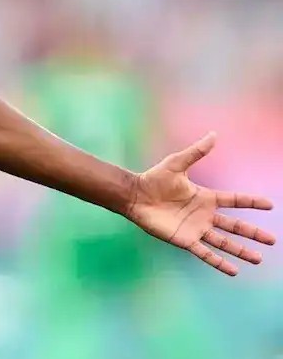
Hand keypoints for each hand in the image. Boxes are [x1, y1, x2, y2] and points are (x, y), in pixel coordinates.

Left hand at [128, 132, 275, 275]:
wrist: (135, 195)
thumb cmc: (154, 178)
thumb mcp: (177, 163)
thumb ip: (196, 152)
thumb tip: (213, 135)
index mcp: (205, 197)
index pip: (234, 200)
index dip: (251, 202)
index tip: (269, 205)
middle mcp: (204, 215)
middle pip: (235, 226)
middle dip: (253, 233)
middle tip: (272, 240)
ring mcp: (196, 229)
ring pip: (224, 242)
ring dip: (241, 251)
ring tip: (258, 259)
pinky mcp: (185, 240)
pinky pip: (205, 253)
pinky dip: (219, 262)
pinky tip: (233, 270)